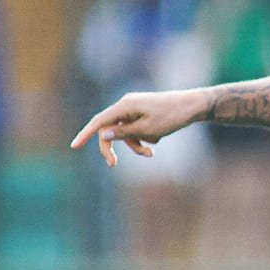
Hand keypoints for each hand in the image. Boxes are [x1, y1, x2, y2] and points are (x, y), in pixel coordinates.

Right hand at [70, 89, 211, 167]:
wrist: (194, 106)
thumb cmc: (172, 117)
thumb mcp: (147, 129)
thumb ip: (124, 133)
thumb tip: (103, 134)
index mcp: (125, 106)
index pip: (99, 121)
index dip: (85, 134)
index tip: (74, 146)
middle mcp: (127, 105)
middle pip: (110, 129)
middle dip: (115, 147)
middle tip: (114, 164)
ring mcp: (136, 108)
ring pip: (126, 132)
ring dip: (135, 144)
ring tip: (151, 151)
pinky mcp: (144, 113)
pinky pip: (136, 129)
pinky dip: (144, 137)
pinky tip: (159, 136)